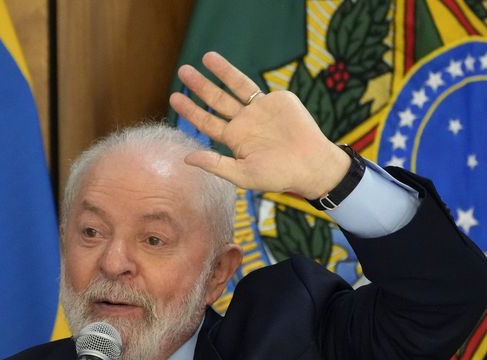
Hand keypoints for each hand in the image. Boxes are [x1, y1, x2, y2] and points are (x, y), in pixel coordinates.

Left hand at [169, 51, 350, 198]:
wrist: (311, 165)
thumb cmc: (279, 175)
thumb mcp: (243, 175)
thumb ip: (215, 165)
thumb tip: (186, 158)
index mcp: (235, 140)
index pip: (207, 123)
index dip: (190, 110)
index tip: (174, 98)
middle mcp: (244, 123)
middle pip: (217, 101)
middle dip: (200, 86)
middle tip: (182, 71)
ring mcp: (260, 110)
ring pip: (235, 87)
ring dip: (220, 72)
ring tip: (205, 57)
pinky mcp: (276, 100)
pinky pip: (254, 89)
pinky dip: (236, 77)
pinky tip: (221, 65)